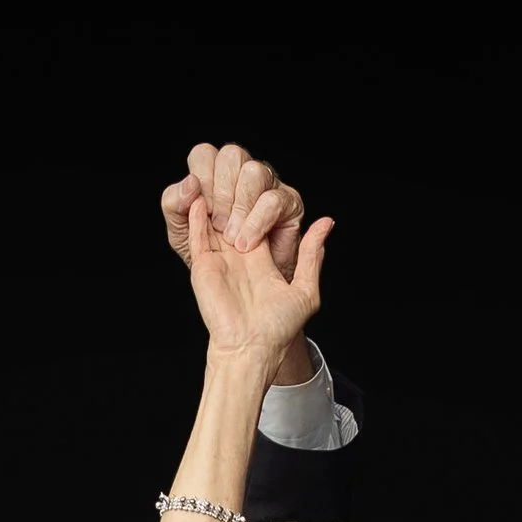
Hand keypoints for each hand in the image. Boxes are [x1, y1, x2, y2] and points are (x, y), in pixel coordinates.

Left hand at [161, 140, 304, 281]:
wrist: (242, 288)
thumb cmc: (212, 255)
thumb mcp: (181, 232)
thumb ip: (175, 204)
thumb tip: (191, 182)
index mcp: (214, 174)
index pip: (204, 154)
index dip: (202, 180)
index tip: (202, 210)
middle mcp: (241, 173)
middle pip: (232, 155)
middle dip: (221, 194)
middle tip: (218, 225)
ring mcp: (267, 185)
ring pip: (254, 171)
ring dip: (239, 207)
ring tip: (232, 237)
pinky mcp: (288, 202)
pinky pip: (272, 200)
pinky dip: (256, 223)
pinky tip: (247, 242)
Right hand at [182, 180, 331, 374]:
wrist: (251, 350)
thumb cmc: (277, 328)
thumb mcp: (305, 291)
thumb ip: (311, 257)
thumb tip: (326, 224)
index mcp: (261, 257)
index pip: (259, 218)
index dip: (259, 201)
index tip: (261, 182)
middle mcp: (238, 255)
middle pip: (233, 214)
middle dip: (234, 194)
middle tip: (237, 171)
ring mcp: (219, 259)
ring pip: (212, 220)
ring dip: (214, 199)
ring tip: (215, 173)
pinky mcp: (203, 265)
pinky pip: (197, 235)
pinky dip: (196, 215)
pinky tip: (198, 194)